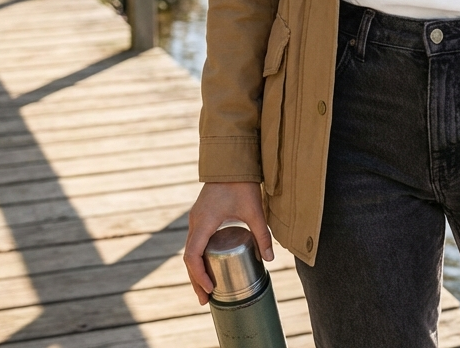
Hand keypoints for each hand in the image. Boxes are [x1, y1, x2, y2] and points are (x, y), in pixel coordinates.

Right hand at [184, 181, 272, 304]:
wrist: (233, 160)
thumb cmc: (242, 183)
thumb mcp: (254, 209)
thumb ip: (262, 234)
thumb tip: (270, 259)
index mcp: (204, 221)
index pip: (192, 256)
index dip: (199, 276)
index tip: (210, 289)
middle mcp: (196, 221)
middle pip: (189, 257)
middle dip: (196, 280)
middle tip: (205, 300)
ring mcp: (197, 218)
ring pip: (190, 250)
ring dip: (196, 270)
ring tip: (206, 289)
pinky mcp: (202, 215)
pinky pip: (195, 241)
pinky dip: (199, 257)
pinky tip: (208, 266)